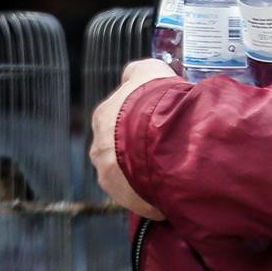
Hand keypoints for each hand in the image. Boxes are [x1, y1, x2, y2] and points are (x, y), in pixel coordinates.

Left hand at [90, 58, 178, 220]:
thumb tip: (132, 75)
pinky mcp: (125, 198)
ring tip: (171, 171)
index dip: (138, 124)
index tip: (155, 127)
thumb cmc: (156, 101)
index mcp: (103, 117)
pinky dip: (154, 195)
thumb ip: (137, 73)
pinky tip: (171, 187)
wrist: (164, 138)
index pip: (117, 121)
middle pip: (120, 151)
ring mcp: (109, 176)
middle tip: (166, 150)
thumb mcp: (149, 71)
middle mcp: (99, 147)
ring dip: (146, 175)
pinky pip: (141, 198)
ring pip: (129, 176)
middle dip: (140, 152)